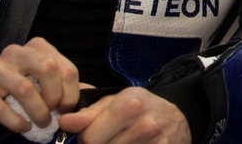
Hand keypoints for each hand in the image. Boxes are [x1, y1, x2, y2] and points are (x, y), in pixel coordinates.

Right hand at [0, 37, 80, 133]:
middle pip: (46, 68)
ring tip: (41, 123)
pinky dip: (16, 121)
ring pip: (24, 88)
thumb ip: (58, 84)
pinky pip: (0, 107)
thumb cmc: (15, 86)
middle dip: (54, 96)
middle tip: (53, 113)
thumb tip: (81, 99)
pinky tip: (23, 127)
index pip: (62, 65)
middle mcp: (15, 52)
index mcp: (36, 47)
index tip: (67, 107)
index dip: (70, 90)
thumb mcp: (38, 79)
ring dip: (37, 111)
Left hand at [57, 86, 191, 143]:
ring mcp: (153, 143)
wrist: (178, 117)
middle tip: (107, 139)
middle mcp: (143, 125)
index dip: (86, 138)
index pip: (89, 137)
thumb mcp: (117, 101)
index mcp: (129, 105)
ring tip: (120, 142)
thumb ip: (88, 113)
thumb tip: (63, 122)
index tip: (94, 133)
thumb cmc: (142, 108)